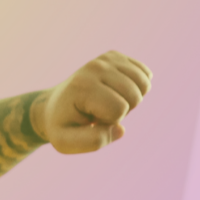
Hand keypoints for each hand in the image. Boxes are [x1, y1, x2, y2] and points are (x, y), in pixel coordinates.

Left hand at [32, 51, 152, 153]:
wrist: (54, 106)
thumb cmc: (62, 126)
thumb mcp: (66, 143)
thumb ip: (93, 142)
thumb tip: (120, 129)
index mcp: (82, 86)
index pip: (118, 109)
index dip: (110, 121)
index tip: (91, 119)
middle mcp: (95, 67)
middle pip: (135, 96)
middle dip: (123, 111)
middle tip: (100, 111)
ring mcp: (106, 58)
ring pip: (145, 84)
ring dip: (131, 99)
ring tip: (108, 102)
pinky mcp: (115, 56)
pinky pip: (146, 74)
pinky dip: (137, 88)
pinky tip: (117, 92)